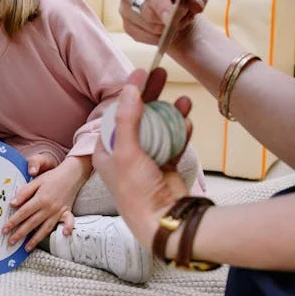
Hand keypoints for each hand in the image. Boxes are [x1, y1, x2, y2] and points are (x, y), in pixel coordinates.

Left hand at [3, 153, 90, 250]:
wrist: (72, 174)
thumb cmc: (52, 177)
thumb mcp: (36, 181)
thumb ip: (24, 192)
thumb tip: (12, 203)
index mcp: (40, 199)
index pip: (23, 213)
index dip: (13, 222)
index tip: (5, 229)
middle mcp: (49, 208)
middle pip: (32, 223)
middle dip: (20, 234)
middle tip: (10, 242)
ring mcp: (58, 211)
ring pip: (45, 228)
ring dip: (35, 239)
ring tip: (26, 248)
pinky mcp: (66, 212)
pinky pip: (67, 222)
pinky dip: (67, 228)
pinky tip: (63, 235)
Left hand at [92, 68, 192, 248]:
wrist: (164, 221)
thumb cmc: (136, 192)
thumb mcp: (126, 151)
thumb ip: (127, 118)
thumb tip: (130, 88)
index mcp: (106, 151)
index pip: (116, 113)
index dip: (129, 92)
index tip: (141, 73)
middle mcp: (124, 154)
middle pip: (138, 116)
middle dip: (151, 96)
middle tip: (162, 74)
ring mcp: (146, 159)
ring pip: (158, 128)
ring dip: (170, 114)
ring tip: (183, 100)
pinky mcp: (165, 166)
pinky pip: (173, 143)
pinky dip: (180, 132)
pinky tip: (187, 122)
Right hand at [119, 0, 207, 47]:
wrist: (171, 12)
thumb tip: (194, 5)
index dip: (161, 5)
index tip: (171, 18)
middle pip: (146, 11)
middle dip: (167, 20)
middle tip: (182, 20)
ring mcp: (124, 10)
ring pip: (147, 26)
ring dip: (166, 30)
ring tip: (176, 24)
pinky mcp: (126, 26)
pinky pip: (142, 37)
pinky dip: (158, 38)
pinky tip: (165, 32)